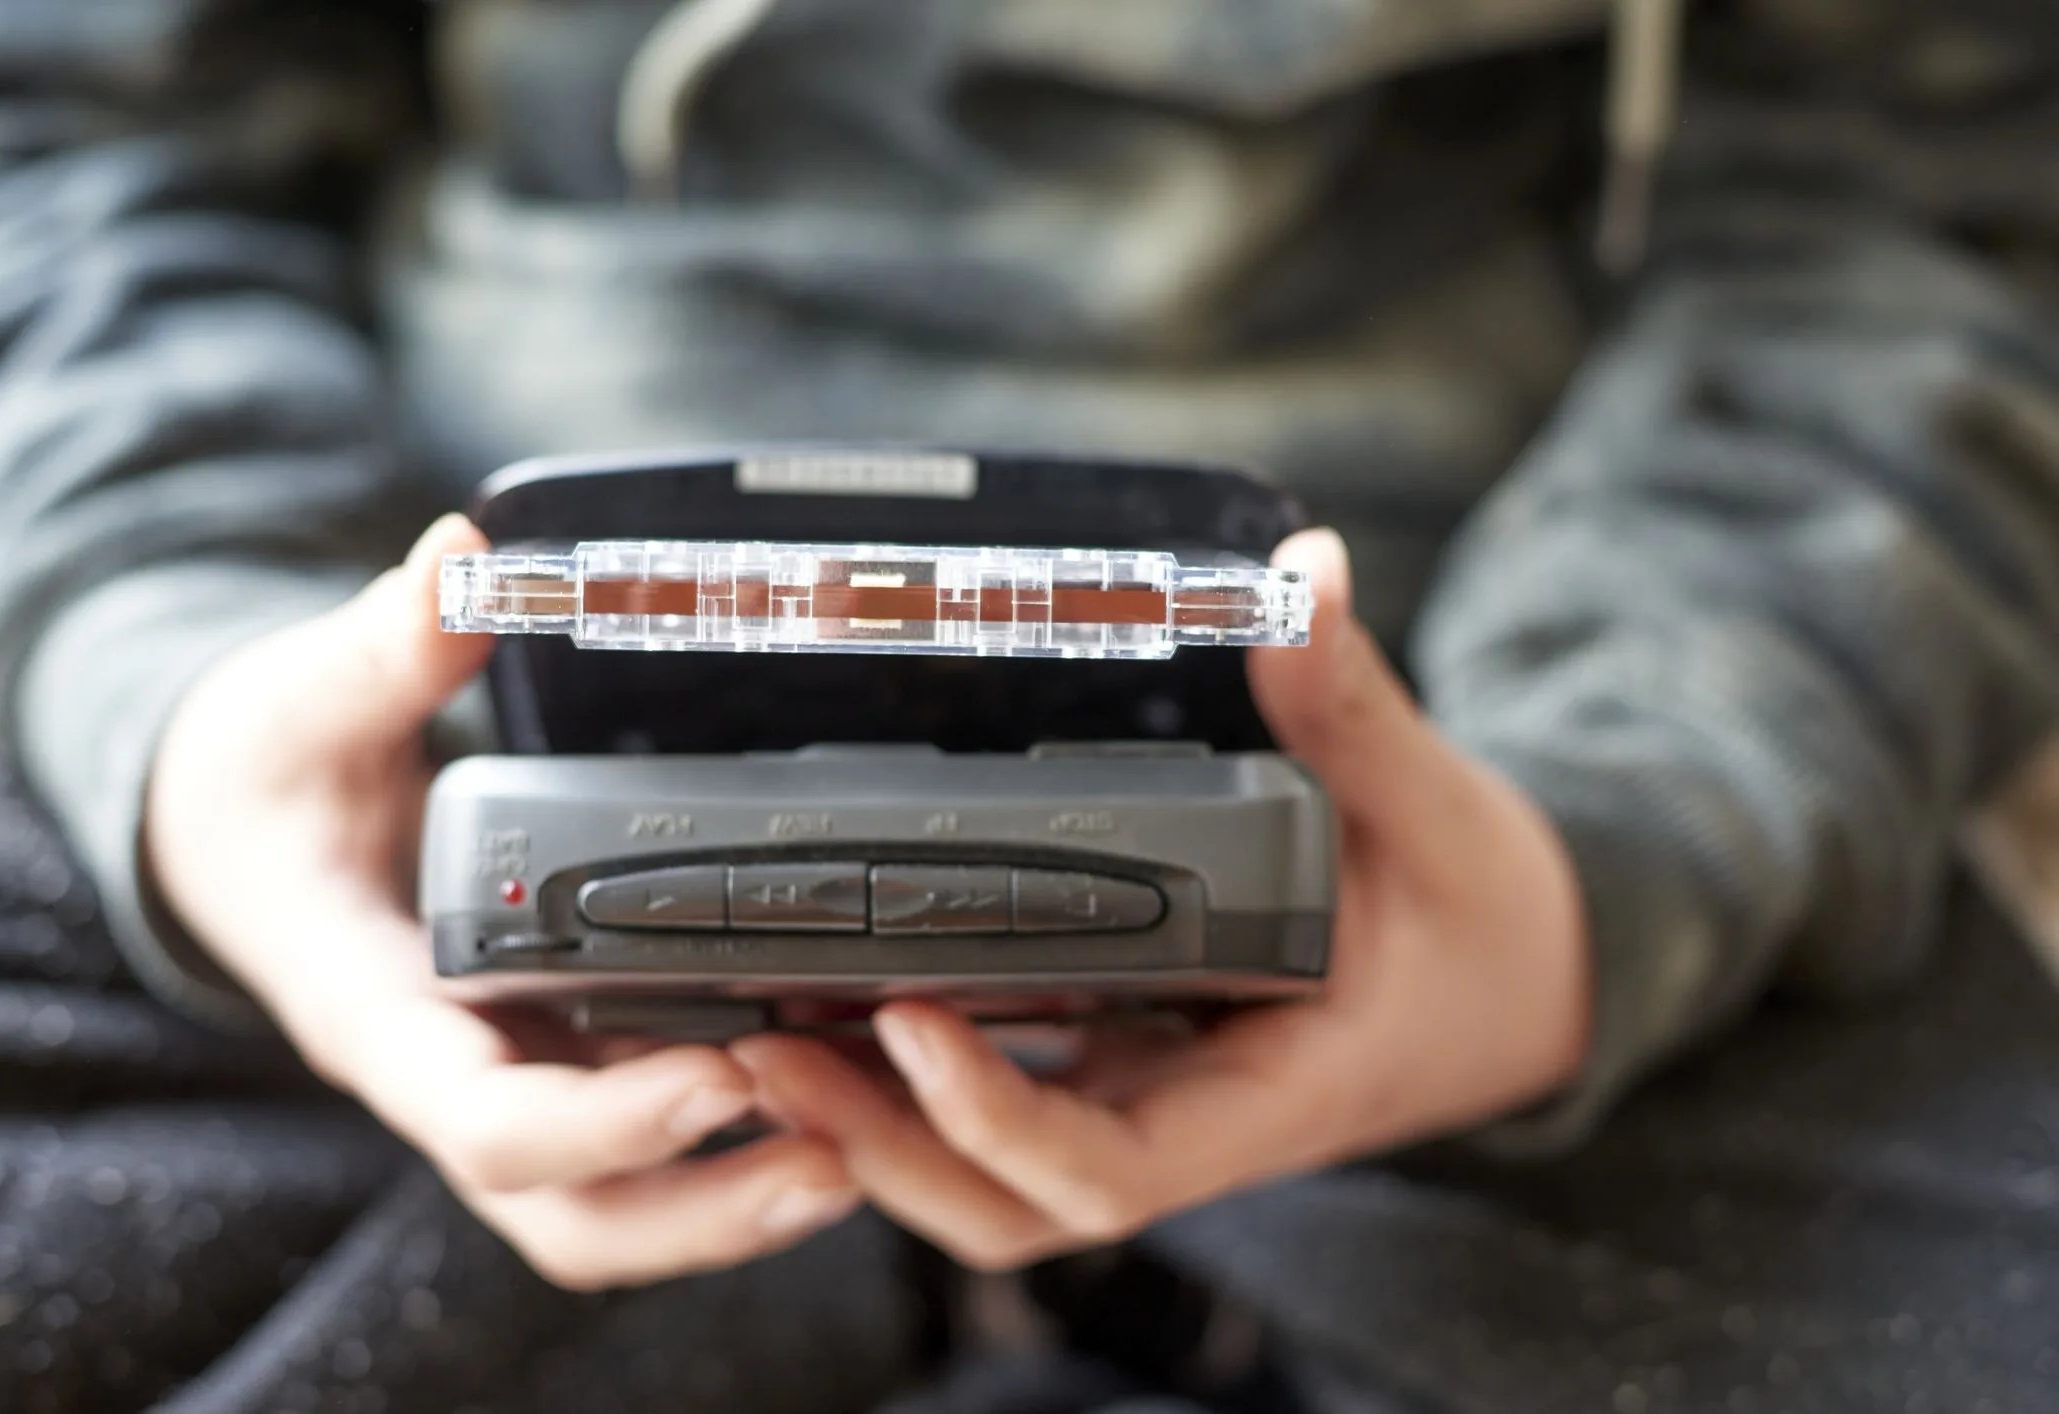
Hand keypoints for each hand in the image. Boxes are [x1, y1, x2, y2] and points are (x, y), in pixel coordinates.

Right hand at [145, 515, 858, 1289]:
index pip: (484, 1122)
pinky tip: (835, 1101)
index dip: (604, 1126)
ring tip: (867, 1160)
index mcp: (376, 1014)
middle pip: (573, 1214)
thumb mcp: (305, 708)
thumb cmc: (265, 783)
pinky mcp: (558, 1061)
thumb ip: (385, 647)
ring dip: (735, 1206)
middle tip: (842, 1162)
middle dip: (704, 1214)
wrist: (242, 836)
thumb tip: (463, 555)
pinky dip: (733, 1147)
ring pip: (616, 1208)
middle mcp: (453, 1074)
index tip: (720, 1076)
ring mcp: (512, 1079)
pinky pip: (644, 1148)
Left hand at [733, 528, 1591, 1270]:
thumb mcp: (1432, 810)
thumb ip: (1355, 705)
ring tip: (758, 1030)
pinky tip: (832, 998)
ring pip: (987, 1174)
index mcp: (1264, 1090)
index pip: (1110, 1165)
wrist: (1517, 979)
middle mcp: (1187, 1116)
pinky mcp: (1123, 1063)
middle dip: (882, 1146)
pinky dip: (911, 1084)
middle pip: (1008, 1200)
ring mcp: (1146, 1097)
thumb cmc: (1482, 916)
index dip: (999, 1118)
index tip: (915, 1023)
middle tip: (761, 1039)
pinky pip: (1001, 1105)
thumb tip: (1305, 573)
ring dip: (873, 1129)